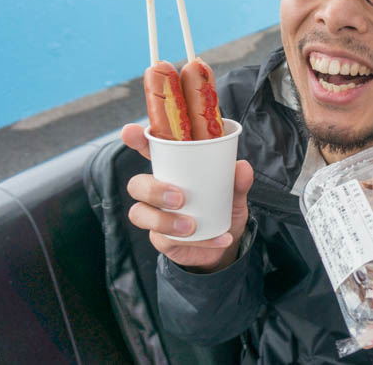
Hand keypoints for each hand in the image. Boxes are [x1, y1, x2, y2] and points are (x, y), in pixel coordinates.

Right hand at [121, 123, 252, 272]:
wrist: (228, 241)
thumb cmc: (223, 206)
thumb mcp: (234, 192)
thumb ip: (237, 180)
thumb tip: (242, 167)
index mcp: (172, 169)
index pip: (149, 151)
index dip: (137, 140)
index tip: (130, 132)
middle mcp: (157, 191)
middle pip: (136, 185)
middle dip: (153, 190)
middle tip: (180, 198)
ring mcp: (155, 216)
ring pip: (140, 214)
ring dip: (165, 220)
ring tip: (192, 226)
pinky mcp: (161, 239)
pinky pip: (164, 240)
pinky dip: (193, 241)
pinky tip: (219, 239)